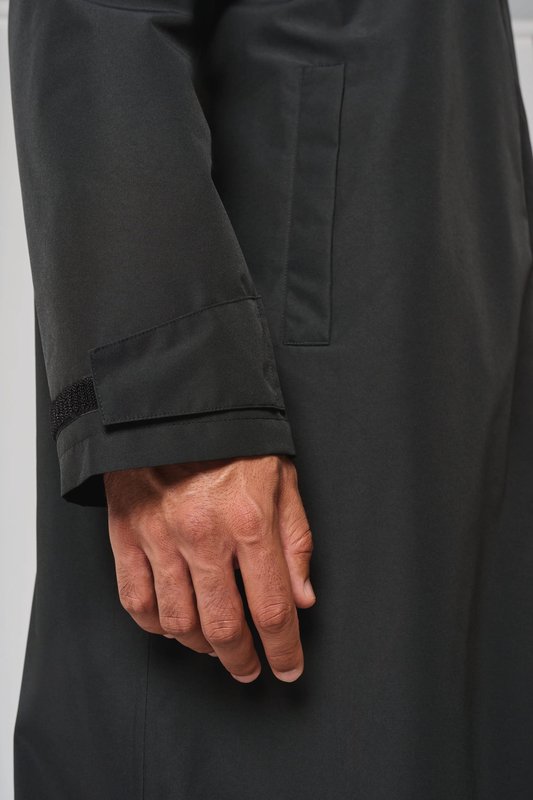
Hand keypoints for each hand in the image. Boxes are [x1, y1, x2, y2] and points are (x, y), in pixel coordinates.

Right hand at [103, 454, 314, 682]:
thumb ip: (295, 540)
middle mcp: (203, 536)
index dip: (284, 649)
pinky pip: (136, 601)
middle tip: (250, 668)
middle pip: (223, 627)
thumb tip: (303, 598)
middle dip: (242, 660)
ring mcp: (160, 537)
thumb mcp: (281, 479)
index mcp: (249, 521)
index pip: (272, 607)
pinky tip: (173, 625)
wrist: (172, 406)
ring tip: (215, 646)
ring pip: (178, 623)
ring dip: (201, 647)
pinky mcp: (126, 534)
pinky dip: (156, 626)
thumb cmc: (232, 439)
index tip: (288, 668)